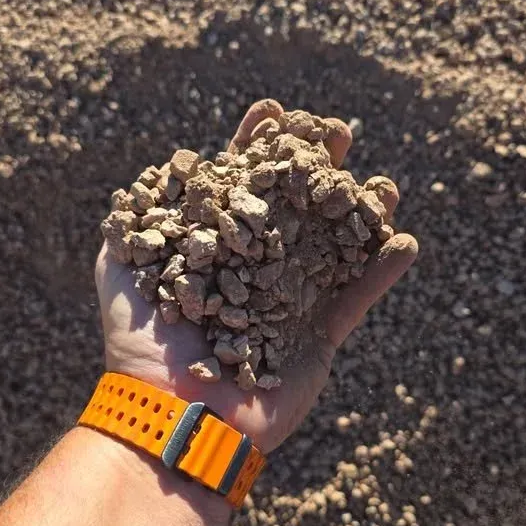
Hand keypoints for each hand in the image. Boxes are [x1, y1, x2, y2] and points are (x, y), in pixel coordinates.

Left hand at [95, 101, 417, 453]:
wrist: (173, 413)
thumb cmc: (143, 340)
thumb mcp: (121, 267)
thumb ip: (136, 218)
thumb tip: (162, 170)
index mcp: (216, 244)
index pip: (241, 182)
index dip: (257, 145)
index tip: (273, 112)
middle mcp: (258, 264)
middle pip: (296, 202)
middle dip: (316, 164)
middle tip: (335, 131)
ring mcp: (294, 299)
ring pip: (338, 244)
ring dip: (362, 211)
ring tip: (381, 184)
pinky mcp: (322, 335)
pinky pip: (360, 297)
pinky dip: (384, 270)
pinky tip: (404, 240)